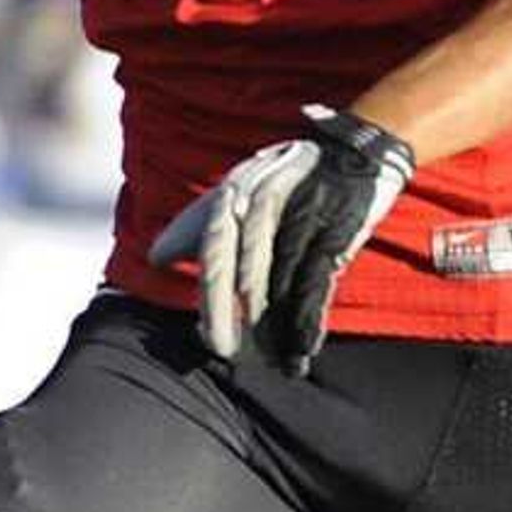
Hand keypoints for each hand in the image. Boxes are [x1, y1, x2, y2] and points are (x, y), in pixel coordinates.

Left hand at [146, 104, 414, 374]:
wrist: (354, 152)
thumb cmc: (287, 181)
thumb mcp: (239, 190)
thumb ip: (197, 225)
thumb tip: (157, 257)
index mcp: (237, 193)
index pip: (215, 249)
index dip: (209, 294)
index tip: (205, 335)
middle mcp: (265, 202)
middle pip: (241, 266)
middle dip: (229, 311)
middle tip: (224, 350)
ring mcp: (303, 216)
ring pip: (280, 279)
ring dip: (274, 324)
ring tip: (270, 359)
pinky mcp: (337, 233)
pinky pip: (317, 283)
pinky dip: (309, 318)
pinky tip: (303, 347)